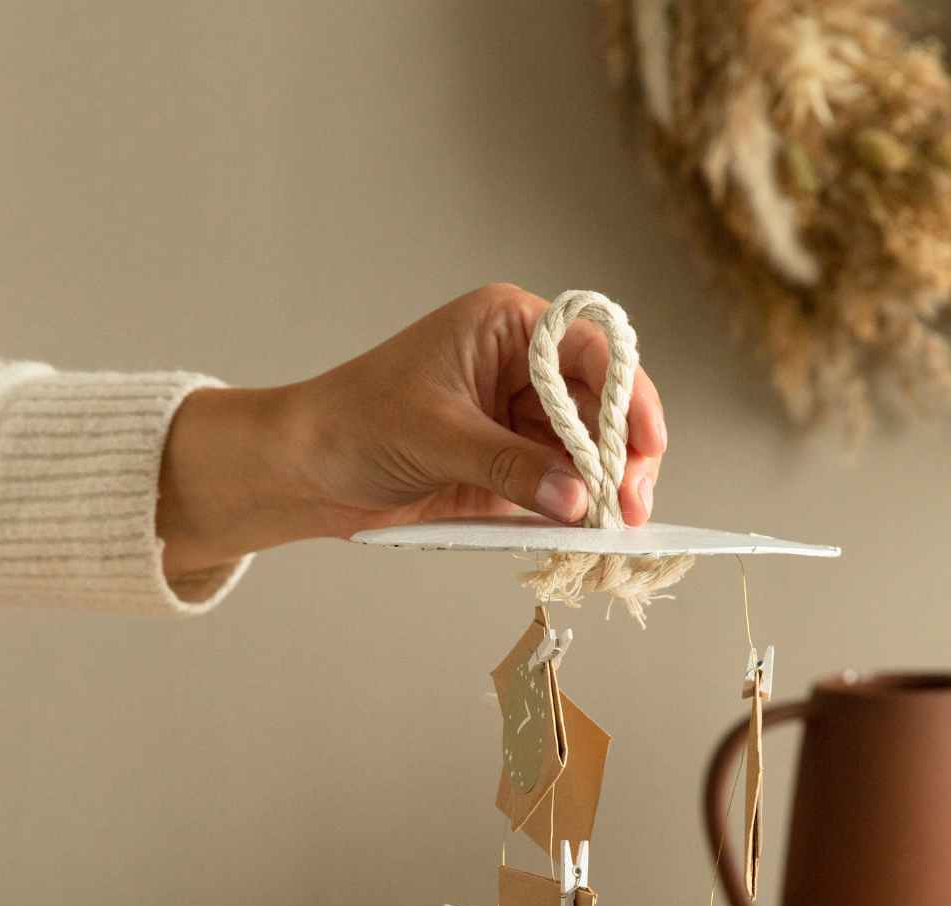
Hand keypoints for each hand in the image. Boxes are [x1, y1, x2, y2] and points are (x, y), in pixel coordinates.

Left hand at [158, 284, 668, 580]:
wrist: (307, 471)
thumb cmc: (355, 425)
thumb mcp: (436, 438)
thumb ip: (509, 467)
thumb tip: (579, 499)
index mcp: (509, 327)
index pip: (594, 349)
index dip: (629, 395)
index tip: (643, 445)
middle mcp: (525, 366)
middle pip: (604, 404)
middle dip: (623, 454)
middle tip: (632, 506)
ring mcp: (521, 419)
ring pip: (590, 451)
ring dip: (605, 489)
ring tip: (616, 528)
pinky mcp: (514, 468)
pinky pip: (563, 487)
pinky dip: (580, 511)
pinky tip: (590, 534)